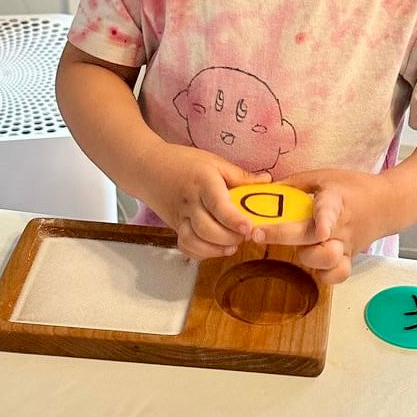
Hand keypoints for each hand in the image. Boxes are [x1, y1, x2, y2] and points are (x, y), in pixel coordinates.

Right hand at [142, 143, 270, 259]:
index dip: (234, 220)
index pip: (218, 205)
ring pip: (194, 241)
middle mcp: (190, 202)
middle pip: (207, 229)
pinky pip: (185, 246)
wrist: (148, 167)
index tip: (249, 228)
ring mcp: (180, 216)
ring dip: (216, 249)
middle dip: (230, 238)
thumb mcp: (215, 162)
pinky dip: (201, 253)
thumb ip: (241, 176)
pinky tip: (216, 249)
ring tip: (232, 245)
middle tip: (245, 235)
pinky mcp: (175, 227)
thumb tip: (267, 181)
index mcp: (203, 182)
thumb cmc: (185, 163)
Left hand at [252, 169, 391, 283]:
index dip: (323, 222)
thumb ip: (295, 184)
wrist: (387, 203)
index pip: (328, 212)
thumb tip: (265, 192)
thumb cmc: (351, 188)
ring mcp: (345, 245)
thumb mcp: (324, 176)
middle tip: (258, 234)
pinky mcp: (349, 259)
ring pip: (328, 261)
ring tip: (299, 249)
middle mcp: (340, 226)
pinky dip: (325, 276)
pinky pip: (337, 276)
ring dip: (308, 257)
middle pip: (316, 240)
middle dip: (285, 237)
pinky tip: (315, 267)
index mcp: (335, 201)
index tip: (318, 231)